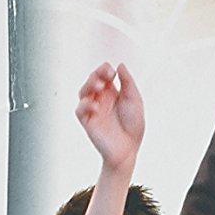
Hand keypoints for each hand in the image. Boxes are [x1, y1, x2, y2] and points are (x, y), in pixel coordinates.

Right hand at [74, 62, 145, 176]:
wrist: (129, 149)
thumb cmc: (133, 125)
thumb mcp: (134, 100)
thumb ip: (128, 83)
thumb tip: (119, 65)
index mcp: (112, 93)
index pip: (103, 75)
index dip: (104, 70)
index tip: (111, 72)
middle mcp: (101, 99)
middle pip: (91, 81)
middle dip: (96, 74)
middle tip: (105, 75)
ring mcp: (93, 110)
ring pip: (82, 92)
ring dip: (88, 86)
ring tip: (98, 86)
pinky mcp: (87, 122)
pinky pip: (80, 110)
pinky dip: (85, 105)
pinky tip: (96, 106)